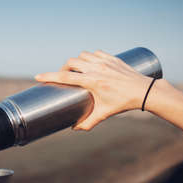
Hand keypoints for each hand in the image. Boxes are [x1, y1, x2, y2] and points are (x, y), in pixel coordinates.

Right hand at [35, 50, 153, 129]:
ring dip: (76, 61)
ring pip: (83, 55)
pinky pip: (95, 53)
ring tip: (76, 71)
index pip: (65, 77)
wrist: (144, 91)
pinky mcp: (112, 58)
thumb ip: (88, 123)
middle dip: (63, 68)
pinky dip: (89, 57)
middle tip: (63, 77)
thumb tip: (74, 128)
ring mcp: (105, 61)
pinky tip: (89, 64)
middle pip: (71, 62)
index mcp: (92, 82)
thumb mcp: (104, 114)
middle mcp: (97, 68)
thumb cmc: (123, 103)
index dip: (49, 76)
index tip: (38, 76)